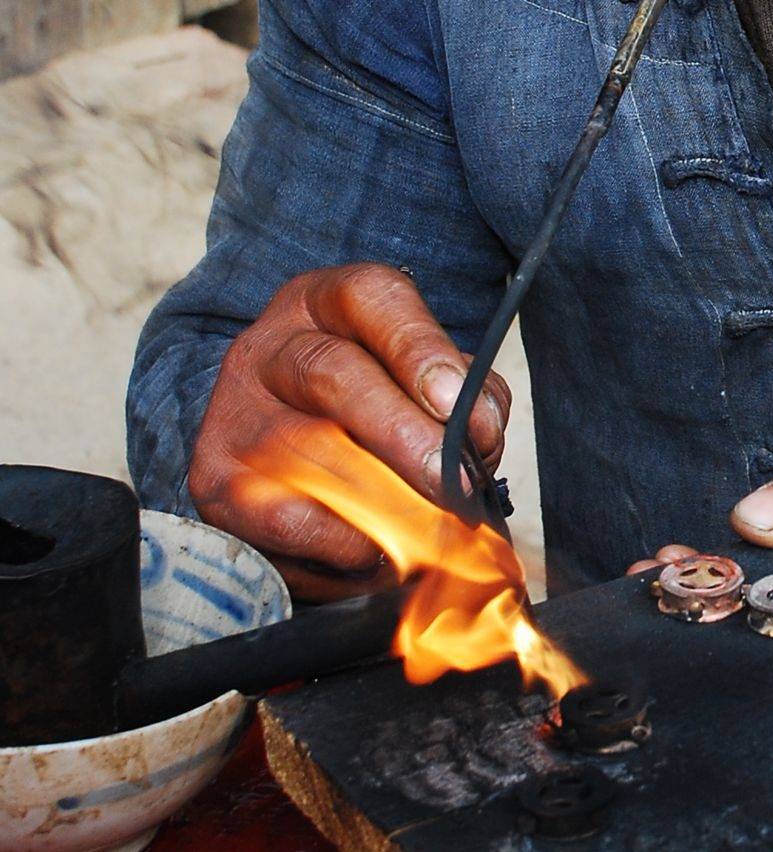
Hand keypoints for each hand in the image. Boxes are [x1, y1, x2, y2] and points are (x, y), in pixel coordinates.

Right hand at [187, 265, 508, 598]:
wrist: (278, 458)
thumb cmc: (374, 413)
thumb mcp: (424, 381)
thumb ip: (466, 397)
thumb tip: (477, 442)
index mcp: (328, 304)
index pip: (370, 297)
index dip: (420, 349)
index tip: (458, 401)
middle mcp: (272, 347)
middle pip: (333, 374)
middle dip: (405, 436)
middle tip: (453, 484)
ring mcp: (236, 413)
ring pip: (309, 452)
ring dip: (385, 501)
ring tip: (434, 530)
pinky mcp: (216, 483)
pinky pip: (287, 520)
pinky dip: (347, 546)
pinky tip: (383, 554)